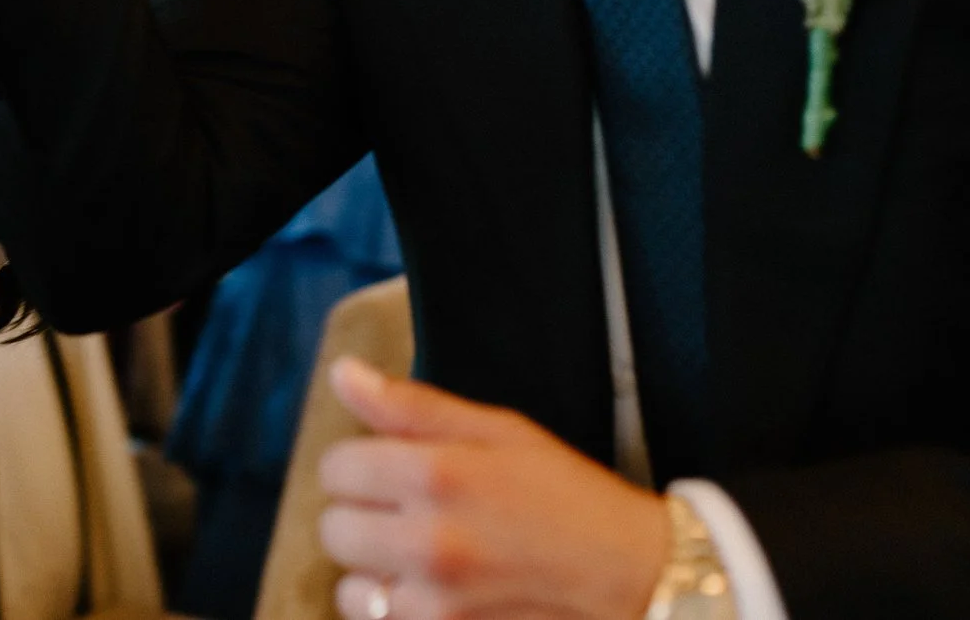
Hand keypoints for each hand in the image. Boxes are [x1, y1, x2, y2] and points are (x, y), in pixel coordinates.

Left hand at [320, 358, 669, 619]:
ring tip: (422, 558)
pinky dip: (395, 611)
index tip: (393, 468)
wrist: (636, 577)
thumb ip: (410, 406)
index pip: (337, 468)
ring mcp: (436, 606)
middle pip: (334, 528)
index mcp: (437, 476)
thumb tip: (342, 373)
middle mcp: (429, 544)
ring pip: (351, 587)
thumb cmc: (567, 497)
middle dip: (364, 516)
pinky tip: (433, 592)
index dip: (361, 463)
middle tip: (411, 513)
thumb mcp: (497, 431)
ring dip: (376, 572)